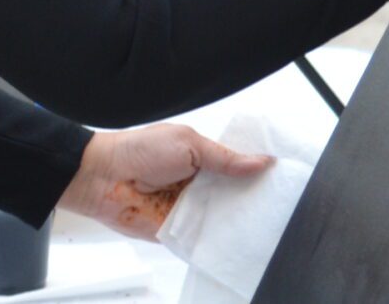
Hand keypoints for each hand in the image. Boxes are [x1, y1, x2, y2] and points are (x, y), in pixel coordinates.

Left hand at [59, 123, 270, 238]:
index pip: (237, 166)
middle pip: (235, 194)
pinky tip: (239, 243)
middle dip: (254, 199)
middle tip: (281, 205)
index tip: (284, 177)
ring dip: (238, 221)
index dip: (258, 171)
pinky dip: (217, 240)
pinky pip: (203, 238)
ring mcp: (190, 208)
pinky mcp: (179, 231)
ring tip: (269, 226)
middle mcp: (199, 184)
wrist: (104, 177)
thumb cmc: (140, 150)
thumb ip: (224, 158)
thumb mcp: (188, 145)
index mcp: (203, 158)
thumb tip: (260, 161)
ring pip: (223, 218)